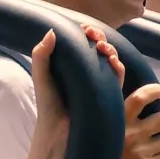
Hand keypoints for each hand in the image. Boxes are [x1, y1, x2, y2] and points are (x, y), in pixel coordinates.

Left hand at [30, 25, 122, 147]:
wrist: (58, 131)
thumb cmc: (48, 105)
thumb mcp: (42, 77)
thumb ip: (41, 55)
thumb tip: (52, 31)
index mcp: (74, 66)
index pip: (84, 44)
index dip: (87, 33)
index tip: (84, 28)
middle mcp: (88, 72)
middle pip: (99, 49)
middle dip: (99, 37)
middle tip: (92, 34)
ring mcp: (100, 83)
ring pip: (111, 60)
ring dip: (110, 49)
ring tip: (101, 46)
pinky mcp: (109, 95)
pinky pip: (118, 78)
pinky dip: (118, 67)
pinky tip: (112, 60)